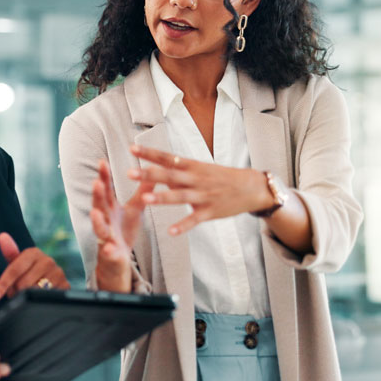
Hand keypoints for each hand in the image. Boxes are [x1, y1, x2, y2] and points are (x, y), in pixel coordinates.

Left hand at [0, 233, 68, 300]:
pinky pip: (45, 299)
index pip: (14, 269)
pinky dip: (38, 302)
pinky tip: (38, 298)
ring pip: (33, 293)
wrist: (49, 278)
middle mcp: (48, 261)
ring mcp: (58, 273)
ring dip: (25, 298)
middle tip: (15, 292)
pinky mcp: (66, 286)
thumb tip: (2, 236)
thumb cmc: (28, 270)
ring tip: (25, 294)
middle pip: (22, 284)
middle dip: (15, 292)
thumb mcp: (17, 262)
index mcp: (34, 252)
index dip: (3, 283)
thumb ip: (10, 251)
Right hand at [90, 159, 153, 291]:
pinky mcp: (110, 254)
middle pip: (99, 206)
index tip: (102, 161)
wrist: (118, 259)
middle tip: (96, 182)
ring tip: (94, 213)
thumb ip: (142, 193)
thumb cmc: (124, 231)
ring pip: (99, 228)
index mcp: (110, 208)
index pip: (106, 190)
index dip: (104, 177)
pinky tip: (109, 248)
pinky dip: (108, 250)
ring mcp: (105, 237)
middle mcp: (104, 220)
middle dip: (97, 195)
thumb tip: (151, 172)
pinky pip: (108, 252)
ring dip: (96, 221)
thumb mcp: (135, 210)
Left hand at [128, 144, 270, 235]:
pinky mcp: (210, 212)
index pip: (166, 158)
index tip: (132, 149)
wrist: (250, 188)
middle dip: (149, 175)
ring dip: (162, 198)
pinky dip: (183, 226)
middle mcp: (195, 179)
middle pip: (169, 175)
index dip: (149, 154)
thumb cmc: (221, 178)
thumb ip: (178, 171)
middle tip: (129, 173)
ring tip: (145, 199)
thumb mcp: (200, 169)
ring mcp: (203, 195)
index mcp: (192, 166)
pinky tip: (170, 231)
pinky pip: (194, 220)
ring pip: (180, 196)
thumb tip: (156, 169)